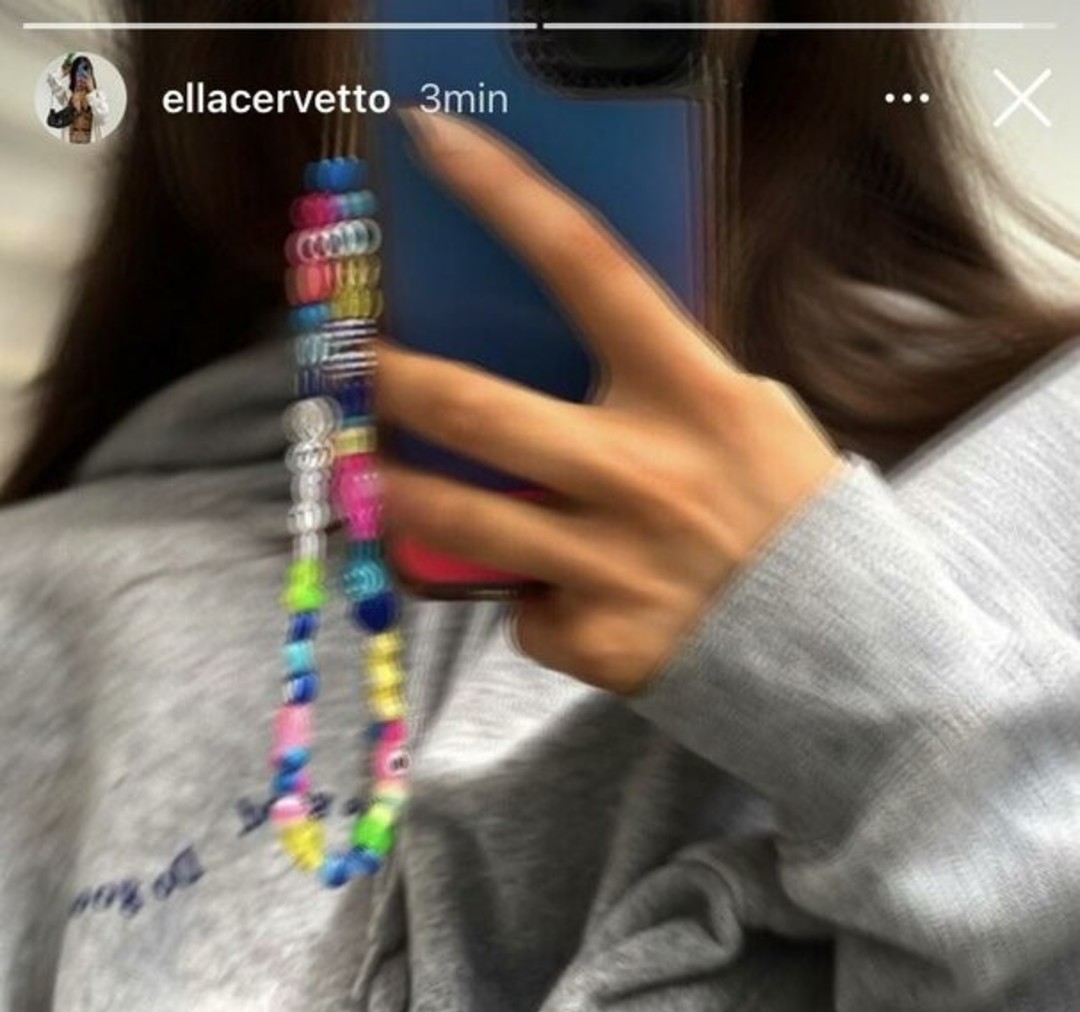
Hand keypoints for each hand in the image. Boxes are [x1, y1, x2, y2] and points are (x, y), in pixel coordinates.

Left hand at [375, 110, 844, 697]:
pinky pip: (522, 610)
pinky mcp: (597, 640)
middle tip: (346, 366)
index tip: (433, 141)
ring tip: (370, 474)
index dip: (504, 195)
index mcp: (693, 393)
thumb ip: (661, 383)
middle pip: (476, 409)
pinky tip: (562, 598)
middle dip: (388, 380)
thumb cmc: (786, 518)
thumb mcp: (750, 418)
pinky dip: (528, 599)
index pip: (587, 266)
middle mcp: (644, 473)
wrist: (843, 656)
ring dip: (394, 492)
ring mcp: (614, 564)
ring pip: (460, 520)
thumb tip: (557, 351)